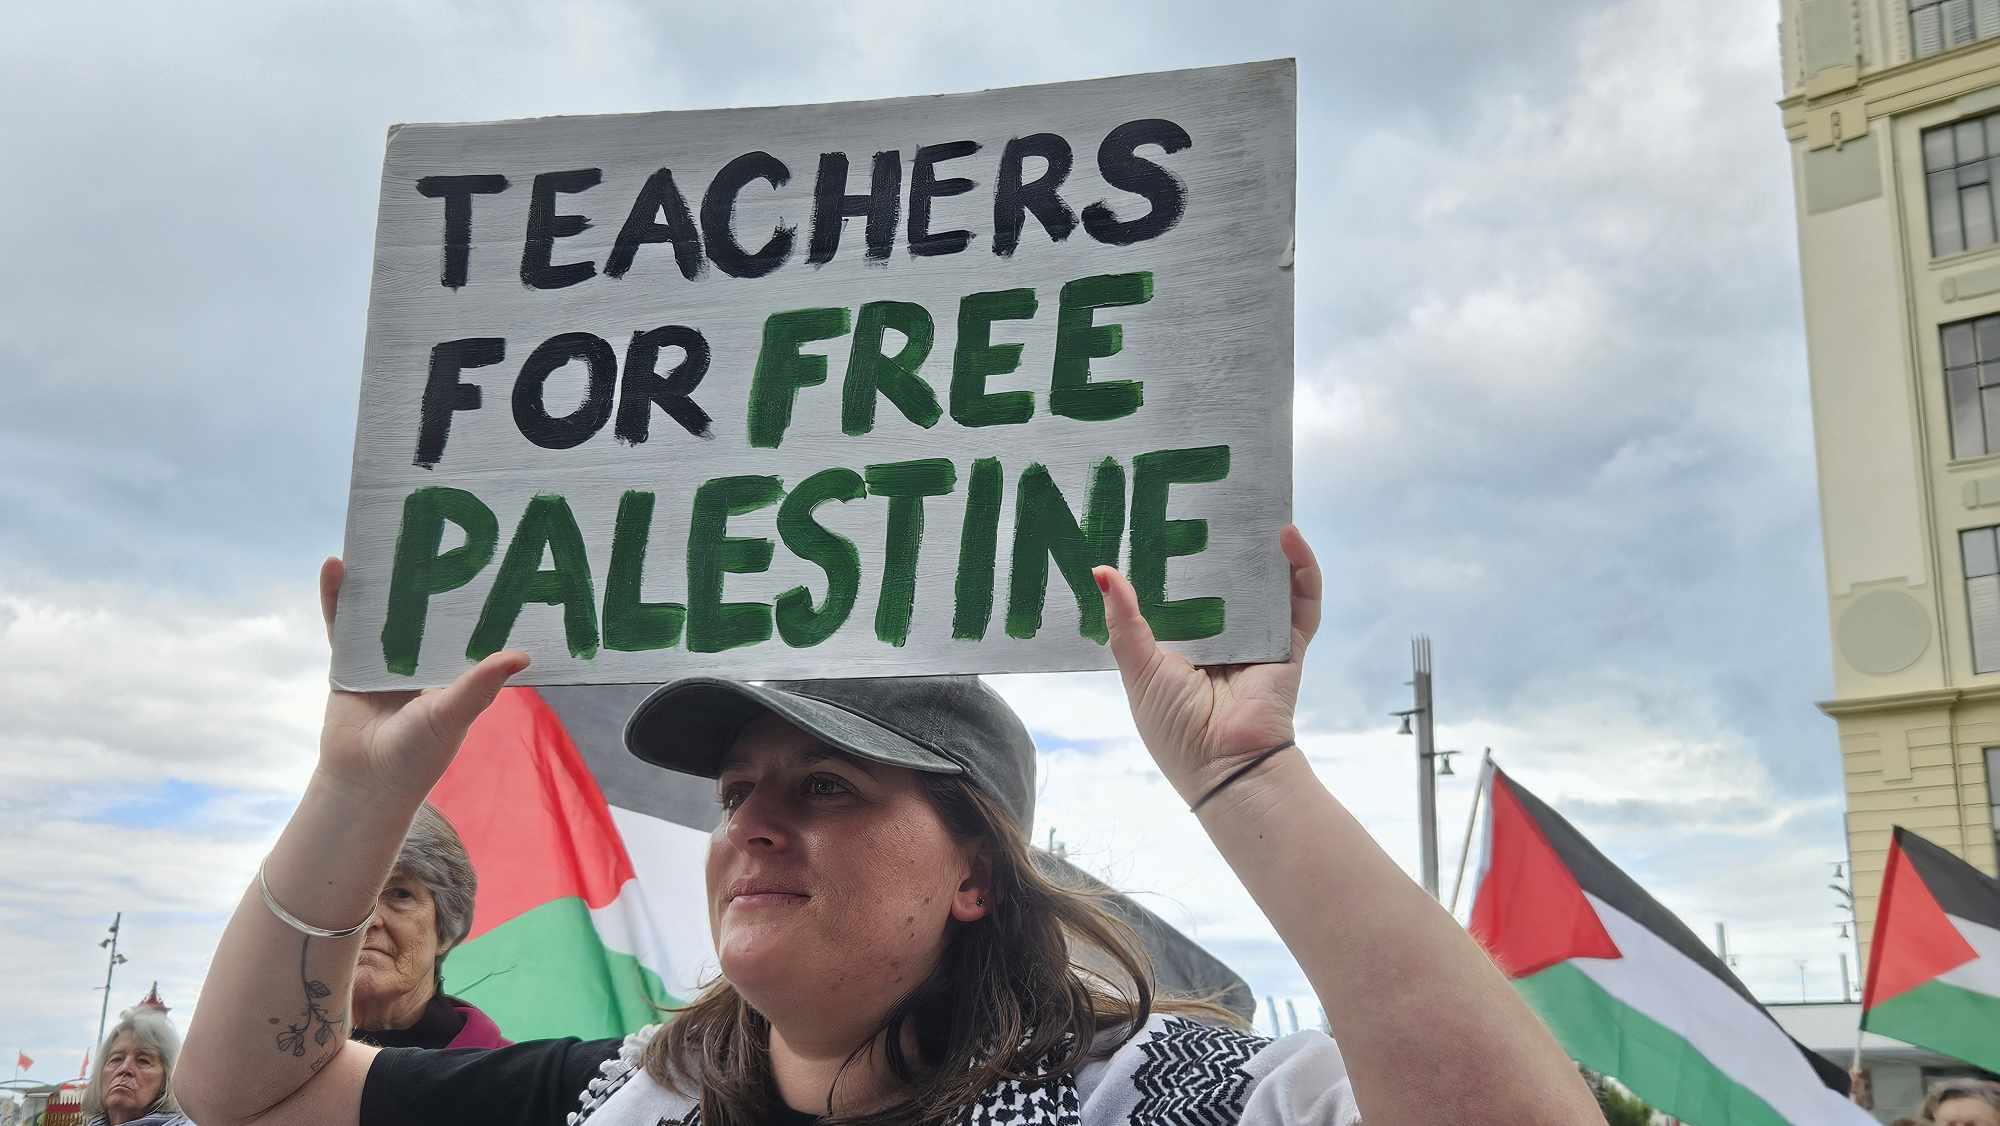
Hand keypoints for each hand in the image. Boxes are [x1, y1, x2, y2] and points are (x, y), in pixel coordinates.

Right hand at [313, 558, 527, 803]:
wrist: (365, 781)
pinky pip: (342, 624)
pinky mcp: (349, 660)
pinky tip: (335, 566)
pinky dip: (337, 597)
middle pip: (425, 606)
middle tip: (436, 528)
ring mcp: (383, 655)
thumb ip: (480, 685)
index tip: (491, 556)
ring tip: (386, 534)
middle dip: (429, 574)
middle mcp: (421, 656)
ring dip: (382, 577)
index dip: (479, 593)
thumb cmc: (419, 754)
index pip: (470, 621)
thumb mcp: (452, 714)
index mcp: (454, 666)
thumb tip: (521, 655)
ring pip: (383, 607)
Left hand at [1094, 526, 1321, 804]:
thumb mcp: (1137, 667)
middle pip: (1222, 577)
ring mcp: (1257, 636)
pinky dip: (1300, 568)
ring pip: (1262, 580)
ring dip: (1260, 544)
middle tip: (1205, 492)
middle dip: (1217, 539)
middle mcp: (1220, 635)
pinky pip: (1301, 600)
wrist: (1224, 765)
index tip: (1155, 514)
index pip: (1176, 588)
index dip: (1169, 555)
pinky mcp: (1289, 642)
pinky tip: (1287, 536)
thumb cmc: (1174, 725)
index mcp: (1181, 641)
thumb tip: (1101, 570)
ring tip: (1251, 500)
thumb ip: (1124, 620)